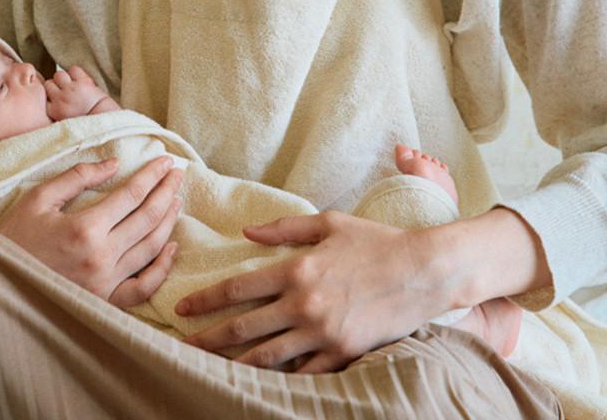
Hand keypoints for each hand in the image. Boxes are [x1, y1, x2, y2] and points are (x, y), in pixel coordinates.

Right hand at [0, 154, 183, 307]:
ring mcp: (104, 285)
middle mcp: (100, 259)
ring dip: (168, 222)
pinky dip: (161, 268)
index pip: (131, 196)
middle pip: (148, 219)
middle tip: (178, 173)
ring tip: (176, 200)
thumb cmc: (12, 237)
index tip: (167, 161)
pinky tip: (171, 247)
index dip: (152, 176)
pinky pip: (142, 288)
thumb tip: (114, 163)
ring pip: (150, 249)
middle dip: (166, 192)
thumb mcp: (39, 197)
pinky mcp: (103, 303)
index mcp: (84, 229)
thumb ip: (78, 177)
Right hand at [44, 66, 114, 119]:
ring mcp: (72, 89)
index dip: (48, 96)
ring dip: (64, 78)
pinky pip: (73, 69)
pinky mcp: (84, 82)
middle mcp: (60, 99)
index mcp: (54, 111)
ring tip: (71, 85)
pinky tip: (80, 80)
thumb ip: (53, 112)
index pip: (42, 96)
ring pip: (58, 75)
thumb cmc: (85, 122)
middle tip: (63, 91)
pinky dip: (76, 73)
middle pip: (48, 84)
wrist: (105, 120)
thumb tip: (46, 102)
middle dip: (55, 86)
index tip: (54, 98)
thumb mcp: (63, 122)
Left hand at [176, 211, 443, 372]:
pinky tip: (259, 383)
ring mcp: (323, 333)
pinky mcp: (344, 354)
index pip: (237, 288)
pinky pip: (304, 373)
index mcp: (296, 268)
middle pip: (244, 328)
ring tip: (210, 370)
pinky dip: (280, 379)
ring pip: (268, 357)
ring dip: (235, 365)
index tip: (181, 308)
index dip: (205, 300)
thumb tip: (246, 232)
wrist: (424, 271)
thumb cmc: (375, 240)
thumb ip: (283, 227)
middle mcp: (304, 304)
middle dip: (208, 339)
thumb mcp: (327, 222)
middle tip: (182, 348)